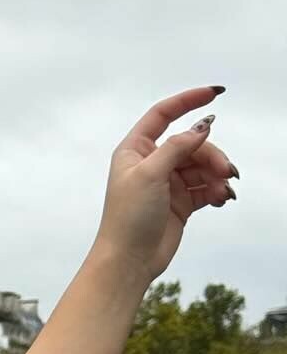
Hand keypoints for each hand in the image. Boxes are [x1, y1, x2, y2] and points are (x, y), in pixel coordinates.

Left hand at [92, 85, 237, 285]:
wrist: (128, 260)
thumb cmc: (127, 218)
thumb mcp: (150, 174)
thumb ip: (178, 147)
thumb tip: (202, 126)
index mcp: (135, 151)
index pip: (162, 115)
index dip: (188, 100)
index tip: (216, 93)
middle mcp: (150, 163)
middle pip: (191, 144)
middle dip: (211, 155)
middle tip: (225, 171)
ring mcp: (166, 183)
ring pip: (202, 166)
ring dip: (216, 175)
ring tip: (224, 191)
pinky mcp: (179, 202)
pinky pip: (205, 187)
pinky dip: (216, 190)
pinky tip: (222, 198)